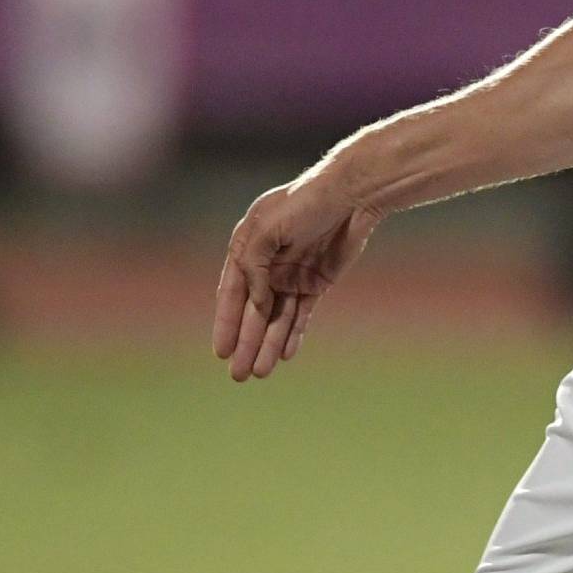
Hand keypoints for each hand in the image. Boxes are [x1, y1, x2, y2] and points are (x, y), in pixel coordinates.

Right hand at [212, 167, 381, 381]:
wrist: (351, 197)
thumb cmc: (304, 203)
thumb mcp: (266, 229)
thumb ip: (253, 267)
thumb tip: (256, 304)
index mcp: (247, 247)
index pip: (232, 292)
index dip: (225, 322)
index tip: (221, 352)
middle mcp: (266, 264)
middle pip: (253, 312)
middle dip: (246, 343)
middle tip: (239, 375)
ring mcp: (292, 274)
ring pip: (277, 318)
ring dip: (268, 345)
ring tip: (260, 372)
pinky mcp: (317, 282)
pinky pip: (301, 314)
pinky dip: (293, 334)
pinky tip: (286, 355)